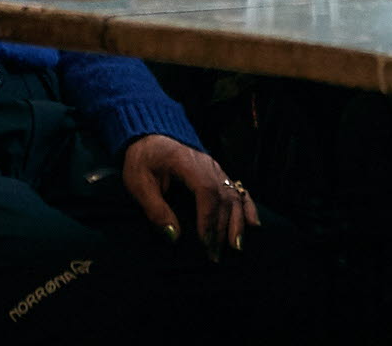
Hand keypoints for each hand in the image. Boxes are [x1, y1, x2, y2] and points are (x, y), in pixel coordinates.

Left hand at [121, 134, 255, 258]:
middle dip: (221, 227)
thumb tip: (173, 236)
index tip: (205, 242)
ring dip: (236, 222)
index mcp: (185, 161)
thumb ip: (155, 208)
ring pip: (233, 194)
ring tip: (236, 247)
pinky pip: (237, 189)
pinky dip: (247, 207)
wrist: (149, 136)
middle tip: (215, 255)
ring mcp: (215, 167)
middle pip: (222, 196)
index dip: (208, 217)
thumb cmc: (142, 159)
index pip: (205, 189)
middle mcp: (206, 163)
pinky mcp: (218, 173)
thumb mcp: (138, 182)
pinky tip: (253, 224)